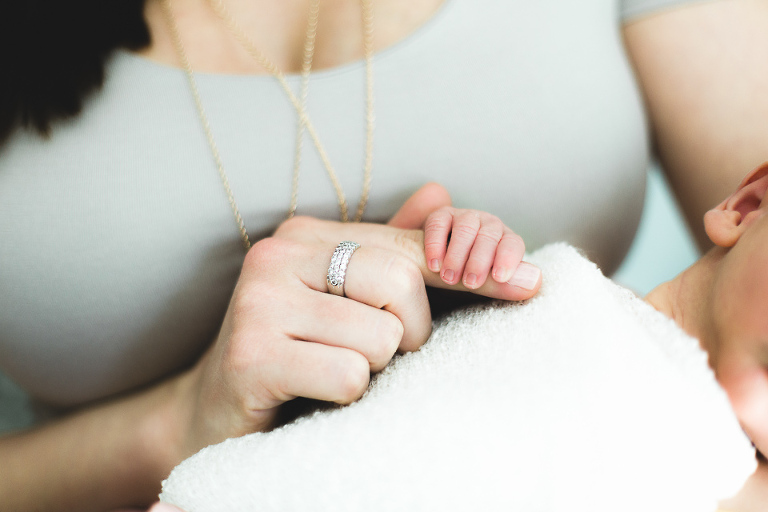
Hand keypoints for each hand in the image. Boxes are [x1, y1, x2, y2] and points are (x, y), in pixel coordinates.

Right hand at [163, 190, 539, 467]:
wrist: (214, 407)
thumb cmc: (292, 347)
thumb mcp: (341, 296)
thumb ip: (390, 248)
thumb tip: (442, 194)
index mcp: (304, 235)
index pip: (408, 247)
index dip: (468, 270)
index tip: (529, 282)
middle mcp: (278, 256)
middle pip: (400, 284)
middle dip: (406, 332)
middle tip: (375, 352)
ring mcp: (260, 303)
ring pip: (380, 338)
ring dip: (373, 368)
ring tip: (332, 369)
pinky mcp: (252, 355)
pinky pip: (349, 376)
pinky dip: (347, 395)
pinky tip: (313, 392)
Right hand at [388, 182, 540, 292]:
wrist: (431, 268)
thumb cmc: (466, 277)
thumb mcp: (484, 283)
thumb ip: (503, 284)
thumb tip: (536, 283)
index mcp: (506, 240)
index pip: (513, 244)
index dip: (508, 259)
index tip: (499, 277)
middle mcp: (488, 225)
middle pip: (489, 236)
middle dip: (480, 260)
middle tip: (470, 283)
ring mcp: (465, 218)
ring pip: (466, 228)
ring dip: (457, 254)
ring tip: (449, 278)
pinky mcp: (440, 216)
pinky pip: (439, 223)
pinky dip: (436, 244)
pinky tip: (434, 265)